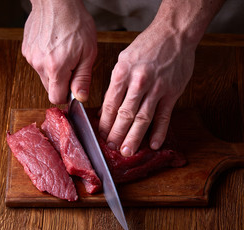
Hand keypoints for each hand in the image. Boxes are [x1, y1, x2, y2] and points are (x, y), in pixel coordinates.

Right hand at [22, 0, 96, 103]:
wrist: (57, 1)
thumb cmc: (75, 22)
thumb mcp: (88, 53)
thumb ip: (83, 78)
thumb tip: (80, 97)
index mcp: (56, 68)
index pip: (55, 98)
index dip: (65, 96)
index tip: (72, 88)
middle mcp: (40, 65)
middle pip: (49, 88)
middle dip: (61, 82)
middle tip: (71, 64)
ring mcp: (31, 57)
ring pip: (43, 75)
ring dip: (53, 70)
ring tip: (62, 52)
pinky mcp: (26, 49)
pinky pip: (37, 63)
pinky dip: (45, 59)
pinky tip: (53, 45)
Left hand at [99, 24, 195, 156]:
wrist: (173, 34)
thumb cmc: (146, 46)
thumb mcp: (123, 60)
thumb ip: (115, 85)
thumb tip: (105, 109)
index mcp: (122, 74)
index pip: (110, 104)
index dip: (105, 122)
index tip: (101, 134)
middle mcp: (138, 83)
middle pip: (124, 114)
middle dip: (116, 134)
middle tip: (111, 147)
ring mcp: (156, 89)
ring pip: (143, 118)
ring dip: (134, 137)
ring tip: (127, 151)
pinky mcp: (172, 93)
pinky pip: (164, 116)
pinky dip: (159, 132)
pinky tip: (153, 144)